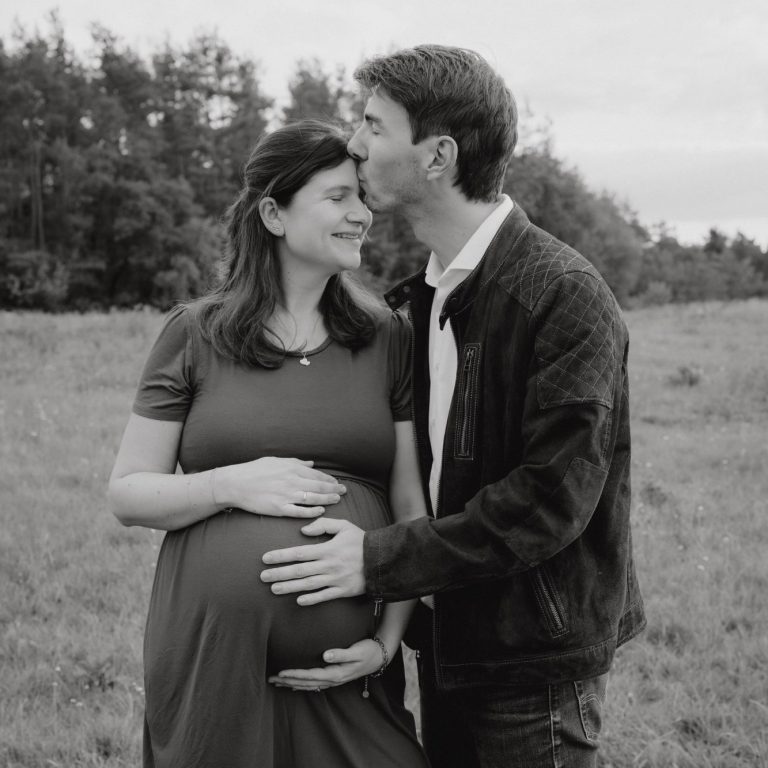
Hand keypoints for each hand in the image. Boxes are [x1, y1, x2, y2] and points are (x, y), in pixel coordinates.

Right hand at [218, 458, 344, 517]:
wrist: (235, 483)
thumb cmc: (254, 470)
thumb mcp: (276, 461)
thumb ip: (296, 462)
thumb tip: (311, 463)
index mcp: (291, 468)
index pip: (316, 475)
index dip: (329, 480)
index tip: (337, 483)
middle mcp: (291, 481)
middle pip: (318, 486)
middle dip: (333, 489)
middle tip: (344, 492)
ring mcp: (286, 495)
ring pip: (313, 498)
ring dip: (327, 499)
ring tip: (337, 500)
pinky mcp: (279, 508)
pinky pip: (299, 511)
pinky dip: (312, 511)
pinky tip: (321, 511)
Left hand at [261, 518, 364, 603]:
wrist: (383, 559)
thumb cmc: (361, 541)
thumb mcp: (344, 526)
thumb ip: (323, 525)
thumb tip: (303, 530)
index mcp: (327, 549)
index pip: (299, 553)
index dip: (281, 556)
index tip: (266, 558)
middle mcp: (328, 565)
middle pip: (299, 571)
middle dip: (278, 573)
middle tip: (262, 577)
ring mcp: (335, 579)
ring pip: (307, 585)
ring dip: (289, 587)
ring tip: (273, 589)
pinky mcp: (342, 591)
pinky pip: (324, 596)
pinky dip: (311, 599)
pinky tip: (298, 601)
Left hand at [269, 638, 386, 689]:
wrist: (380, 656)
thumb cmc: (368, 651)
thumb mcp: (357, 651)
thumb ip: (341, 653)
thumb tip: (325, 655)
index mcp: (336, 673)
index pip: (311, 675)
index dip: (295, 675)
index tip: (280, 673)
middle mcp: (333, 679)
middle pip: (306, 683)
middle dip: (288, 682)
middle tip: (271, 680)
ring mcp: (334, 680)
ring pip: (309, 685)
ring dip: (293, 684)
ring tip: (278, 682)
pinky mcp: (335, 677)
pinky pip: (315, 683)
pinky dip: (303, 684)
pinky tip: (296, 683)